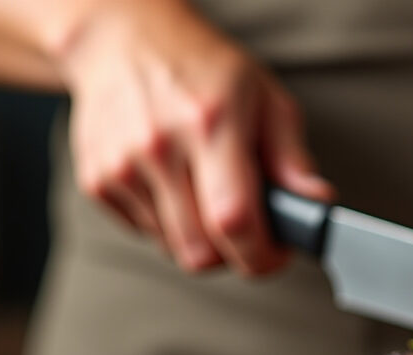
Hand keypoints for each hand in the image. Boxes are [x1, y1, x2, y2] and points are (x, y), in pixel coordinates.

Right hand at [58, 2, 333, 274]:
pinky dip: (168, 225)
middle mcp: (160, 145)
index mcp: (210, 123)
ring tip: (208, 194)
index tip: (277, 254)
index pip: (234, 220)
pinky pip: (145, 234)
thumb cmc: (199, 67)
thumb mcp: (264, 96)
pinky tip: (175, 186)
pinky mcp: (97, 180)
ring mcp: (122, 165)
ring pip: (174, 248)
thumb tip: (315, 202)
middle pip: (200, 251)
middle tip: (249, 229)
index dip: (262, 255)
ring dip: (201, 240)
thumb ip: (292, 156)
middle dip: (234, 254)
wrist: (123, 40)